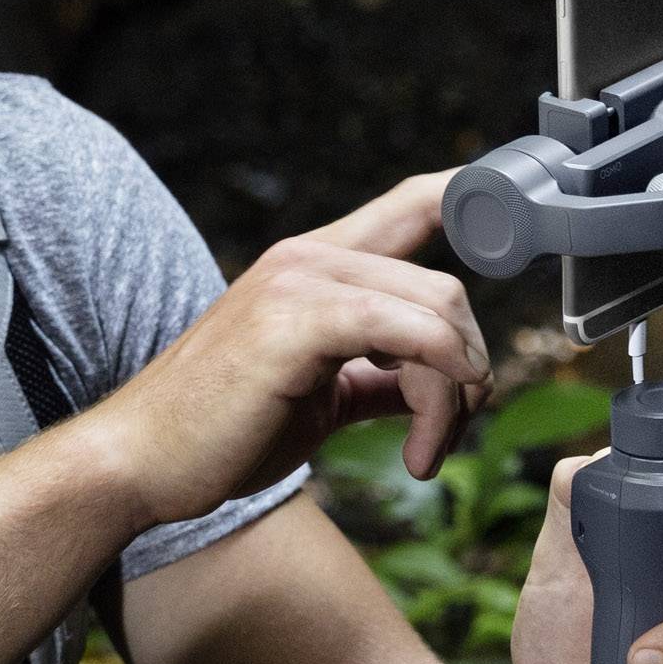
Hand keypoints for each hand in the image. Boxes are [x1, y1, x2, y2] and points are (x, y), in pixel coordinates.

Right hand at [94, 170, 493, 530]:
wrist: (141, 464)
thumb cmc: (217, 434)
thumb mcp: (318, 396)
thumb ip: (378, 376)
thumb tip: (432, 382)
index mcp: (314, 264)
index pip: (415, 200)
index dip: (478, 202)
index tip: (521, 234)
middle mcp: (310, 256)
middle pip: (447, 286)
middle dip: (468, 368)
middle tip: (446, 433)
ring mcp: (301, 282)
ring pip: (439, 312)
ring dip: (454, 394)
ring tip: (427, 452)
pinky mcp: (297, 321)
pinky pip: (411, 334)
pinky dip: (439, 388)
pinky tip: (422, 444)